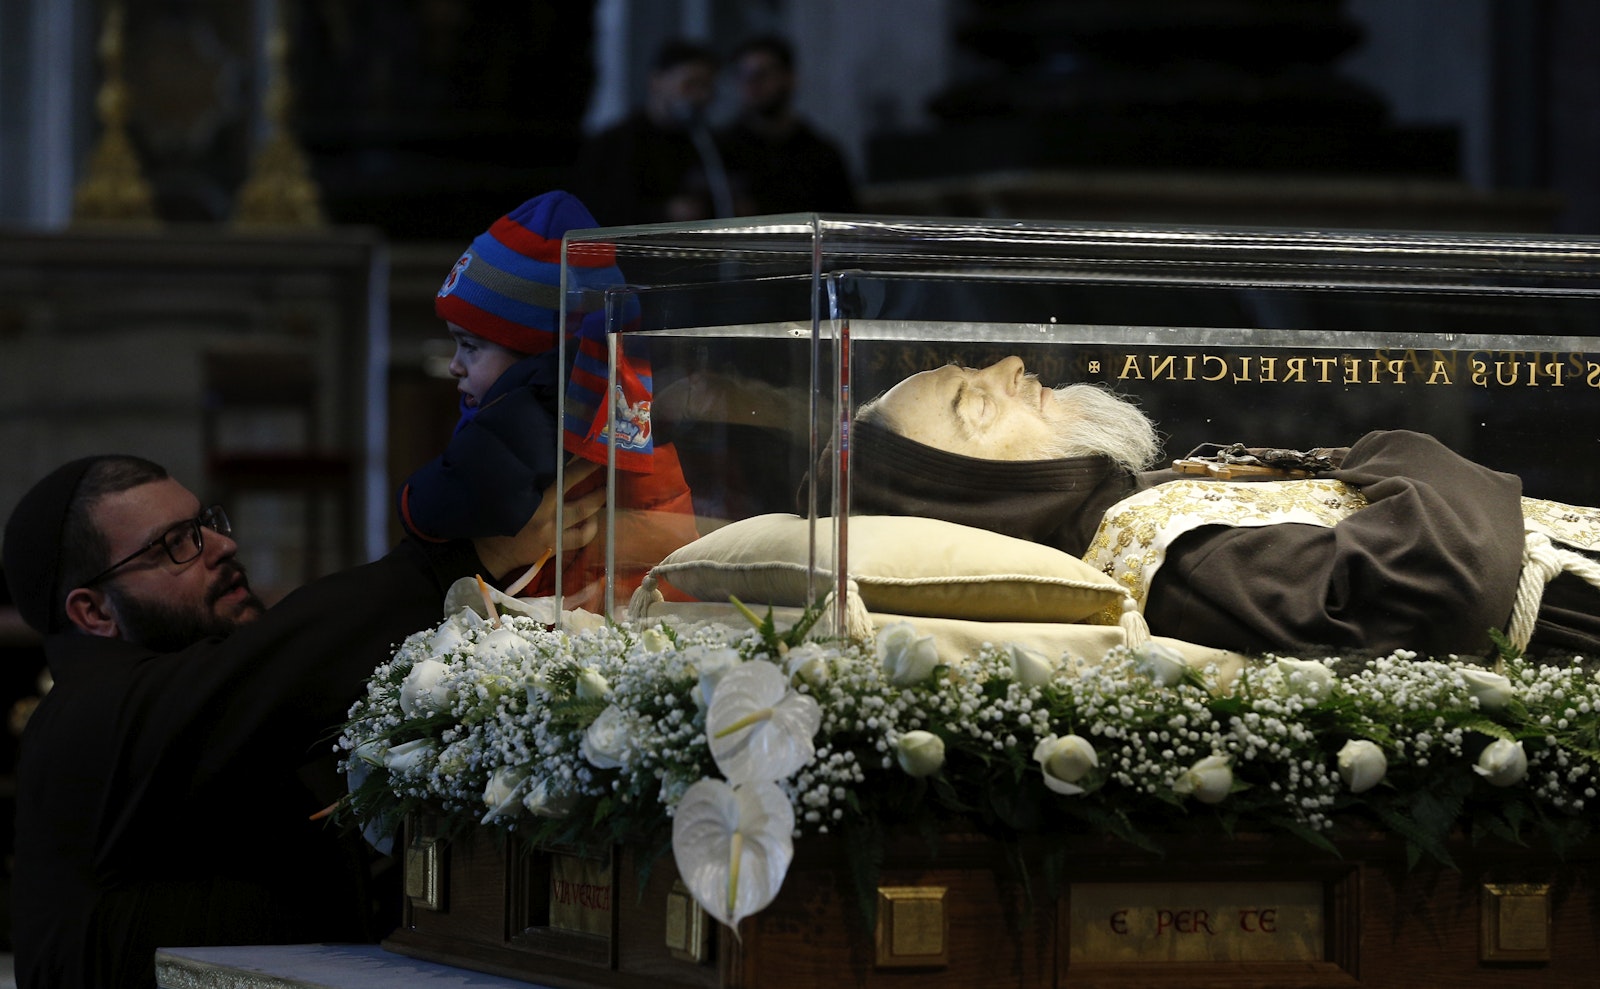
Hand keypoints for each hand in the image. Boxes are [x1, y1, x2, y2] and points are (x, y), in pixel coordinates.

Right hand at [472, 459, 606, 580]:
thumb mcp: (506, 495)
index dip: (568, 456)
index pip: (551, 468)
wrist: (490, 555)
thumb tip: (544, 458)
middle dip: (588, 468)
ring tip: (607, 488)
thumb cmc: (497, 520)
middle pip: (571, 482)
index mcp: (527, 492)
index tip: (580, 443)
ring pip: (584, 510)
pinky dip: (591, 528)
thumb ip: (524, 481)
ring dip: (598, 498)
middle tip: (602, 458)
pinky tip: (593, 520)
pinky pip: (582, 537)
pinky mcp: (556, 545)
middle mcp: (542, 509)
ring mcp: (552, 528)